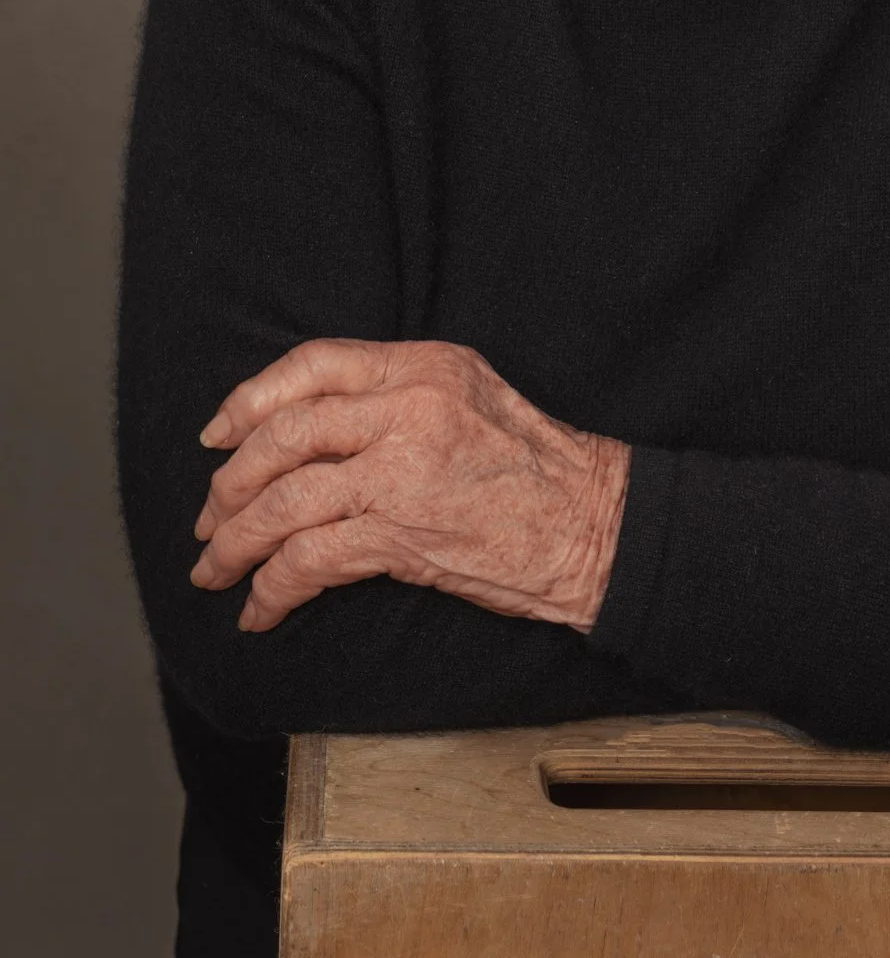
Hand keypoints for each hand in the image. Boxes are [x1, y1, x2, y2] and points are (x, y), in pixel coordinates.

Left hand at [188, 338, 629, 633]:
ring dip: (236, 543)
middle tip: (210, 521)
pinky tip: (261, 610)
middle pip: (284, 434)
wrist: (594, 526)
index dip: (252, 399)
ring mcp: (403, 470)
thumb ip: (400, 394)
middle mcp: (409, 407)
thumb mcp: (471, 395)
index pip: (314, 364)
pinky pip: (309, 559)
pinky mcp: (402, 534)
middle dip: (230, 483)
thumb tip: (314, 422)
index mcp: (424, 366)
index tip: (218, 434)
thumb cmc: (537, 468)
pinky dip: (272, 589)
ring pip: (284, 500)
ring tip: (216, 571)